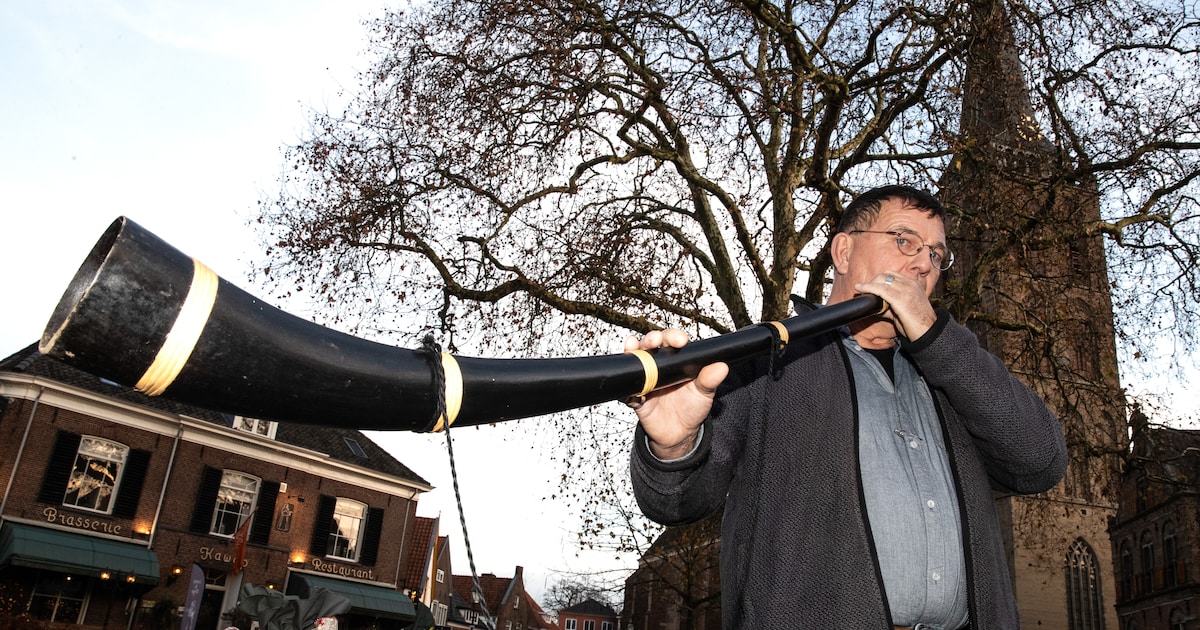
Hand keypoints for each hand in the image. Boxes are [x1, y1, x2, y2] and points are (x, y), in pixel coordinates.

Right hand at [623, 329, 728, 459]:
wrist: (680, 433)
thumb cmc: (692, 408)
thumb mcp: (704, 393)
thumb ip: (710, 380)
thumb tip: (721, 367)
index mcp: (675, 361)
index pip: (672, 341)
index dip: (673, 336)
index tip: (680, 341)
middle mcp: (657, 366)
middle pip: (649, 345)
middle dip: (650, 338)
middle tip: (655, 341)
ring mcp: (644, 380)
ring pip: (634, 361)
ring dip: (632, 352)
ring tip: (633, 347)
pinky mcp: (635, 398)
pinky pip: (626, 391)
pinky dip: (625, 389)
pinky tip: (631, 389)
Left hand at [855, 271, 937, 340]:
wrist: (928, 330)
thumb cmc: (918, 322)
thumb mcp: (906, 308)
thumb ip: (892, 304)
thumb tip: (877, 306)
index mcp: (913, 284)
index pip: (893, 274)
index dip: (880, 278)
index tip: (872, 285)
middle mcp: (909, 284)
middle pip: (885, 275)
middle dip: (874, 281)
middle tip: (865, 290)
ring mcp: (905, 290)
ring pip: (881, 280)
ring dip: (869, 284)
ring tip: (861, 290)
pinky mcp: (899, 298)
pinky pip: (879, 289)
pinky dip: (868, 288)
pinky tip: (860, 289)